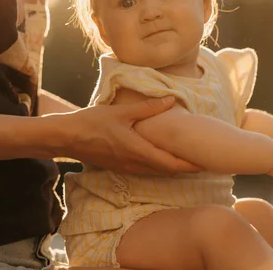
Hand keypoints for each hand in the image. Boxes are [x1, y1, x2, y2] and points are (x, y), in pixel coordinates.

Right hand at [56, 96, 200, 174]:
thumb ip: (148, 107)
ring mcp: (127, 168)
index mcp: (138, 151)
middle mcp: (135, 164)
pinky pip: (145, 170)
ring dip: (173, 168)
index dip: (189, 165)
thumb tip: (171, 99)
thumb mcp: (121, 112)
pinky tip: (162, 157)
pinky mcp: (120, 166)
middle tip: (202, 161)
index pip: (170, 164)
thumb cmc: (93, 122)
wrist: (67, 138)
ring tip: (187, 159)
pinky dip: (159, 166)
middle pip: (167, 171)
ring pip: (156, 172)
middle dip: (186, 168)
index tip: (205, 163)